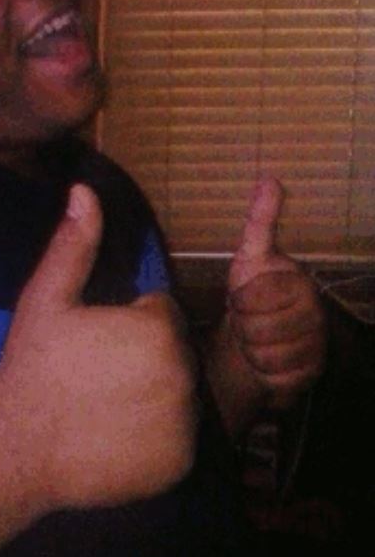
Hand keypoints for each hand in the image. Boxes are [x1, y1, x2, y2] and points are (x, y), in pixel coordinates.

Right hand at [0, 183, 197, 511]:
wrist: (17, 449)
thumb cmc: (33, 366)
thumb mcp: (47, 298)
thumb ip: (75, 244)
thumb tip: (85, 189)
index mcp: (158, 329)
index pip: (159, 312)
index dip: (126, 322)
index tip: (92, 342)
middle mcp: (184, 374)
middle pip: (173, 352)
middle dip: (143, 356)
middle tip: (96, 374)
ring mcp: (185, 424)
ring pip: (177, 393)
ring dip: (153, 394)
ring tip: (104, 405)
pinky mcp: (180, 463)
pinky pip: (177, 437)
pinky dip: (155, 437)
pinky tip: (115, 436)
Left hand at [223, 177, 325, 411]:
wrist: (263, 337)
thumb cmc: (254, 292)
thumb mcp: (250, 255)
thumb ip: (260, 221)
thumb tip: (268, 178)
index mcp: (299, 282)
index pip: (256, 296)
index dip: (240, 300)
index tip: (240, 296)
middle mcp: (315, 313)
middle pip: (260, 328)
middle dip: (243, 326)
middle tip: (247, 320)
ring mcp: (316, 344)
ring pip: (267, 355)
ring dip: (251, 350)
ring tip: (254, 338)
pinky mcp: (311, 373)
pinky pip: (275, 377)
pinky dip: (263, 372)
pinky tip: (265, 361)